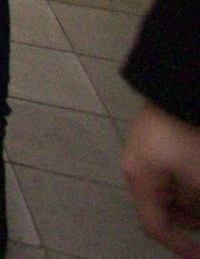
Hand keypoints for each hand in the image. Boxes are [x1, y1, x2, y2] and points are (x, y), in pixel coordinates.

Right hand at [124, 103, 199, 257]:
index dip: (180, 246)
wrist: (184, 87)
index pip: (155, 226)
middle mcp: (137, 166)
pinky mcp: (162, 136)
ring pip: (172, 188)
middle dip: (191, 217)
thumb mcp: (198, 180)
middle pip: (164, 208)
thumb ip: (196, 205)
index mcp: (140, 178)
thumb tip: (196, 218)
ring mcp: (147, 149)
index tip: (199, 253)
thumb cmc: (187, 135)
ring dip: (193, 198)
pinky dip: (191, 179)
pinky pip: (176, 170)